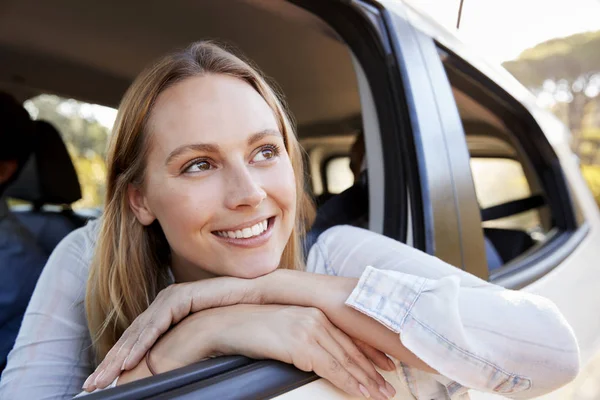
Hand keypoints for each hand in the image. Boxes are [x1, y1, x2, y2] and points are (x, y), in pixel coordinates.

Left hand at [84, 276, 259, 390]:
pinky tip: (128, 361)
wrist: (259, 298)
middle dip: (109, 363)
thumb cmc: (236, 319)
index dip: (118, 362)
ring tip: (105, 378)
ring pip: (137, 331)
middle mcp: (164, 304)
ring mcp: (170, 298)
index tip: (104, 384)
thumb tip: (174, 372)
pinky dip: (139, 344)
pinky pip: (155, 324)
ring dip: (118, 356)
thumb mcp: (202, 341)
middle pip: (130, 336)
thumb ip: (185, 351)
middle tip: (92, 386)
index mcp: (168, 314)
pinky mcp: (179, 297)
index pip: (137, 340)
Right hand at [210, 304, 396, 399]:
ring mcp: (309, 328)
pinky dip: (348, 382)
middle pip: (351, 349)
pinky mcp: (301, 342)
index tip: (386, 365)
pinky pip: (331, 367)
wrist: (226, 324)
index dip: (370, 353)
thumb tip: (321, 357)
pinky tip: (360, 393)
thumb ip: (307, 338)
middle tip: (389, 387)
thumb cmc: (252, 330)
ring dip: (366, 380)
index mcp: (315, 313)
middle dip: (373, 370)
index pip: (349, 336)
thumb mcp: (286, 330)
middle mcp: (316, 317)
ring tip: (381, 394)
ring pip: (346, 360)